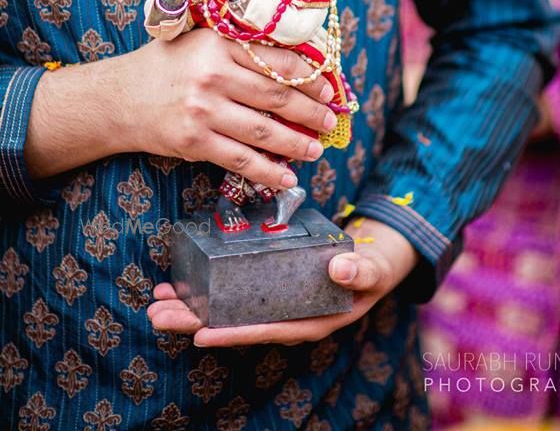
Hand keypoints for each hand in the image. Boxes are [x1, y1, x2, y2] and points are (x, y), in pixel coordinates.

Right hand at [118, 29, 338, 190]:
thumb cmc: (166, 67)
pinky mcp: (195, 141)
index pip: (279, 61)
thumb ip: (242, 48)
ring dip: (297, 144)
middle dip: (312, 112)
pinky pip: (241, 160)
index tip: (329, 90)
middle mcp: (214, 75)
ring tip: (315, 150)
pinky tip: (287, 176)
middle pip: (278, 97)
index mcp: (221, 43)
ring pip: (264, 132)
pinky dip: (268, 171)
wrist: (117, 98)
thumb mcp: (202, 41)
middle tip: (330, 122)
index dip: (311, 78)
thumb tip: (298, 66)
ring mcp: (204, 110)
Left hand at [147, 219, 417, 346]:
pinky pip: (234, 289)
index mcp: (312, 319)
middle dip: (194, 320)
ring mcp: (277, 300)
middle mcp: (288, 314)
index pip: (267, 329)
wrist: (375, 254)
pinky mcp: (270, 282)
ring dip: (191, 304)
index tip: (199, 333)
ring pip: (229, 308)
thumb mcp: (374, 268)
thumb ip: (361, 270)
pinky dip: (207, 285)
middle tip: (157, 315)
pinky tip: (181, 281)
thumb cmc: (374, 265)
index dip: (233, 332)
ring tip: (156, 300)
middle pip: (236, 323)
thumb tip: (342, 267)